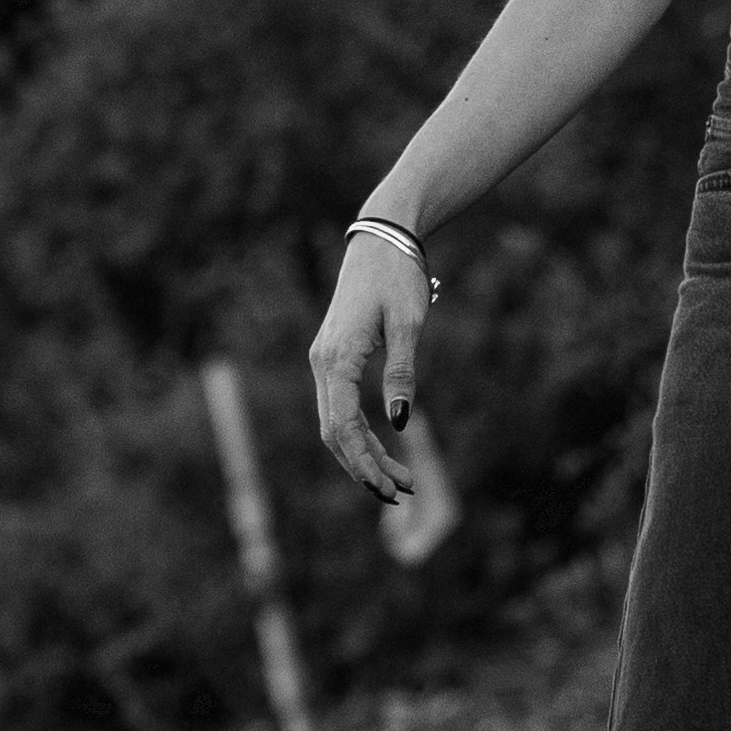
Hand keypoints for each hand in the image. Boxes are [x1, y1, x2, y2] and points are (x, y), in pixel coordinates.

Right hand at [308, 226, 428, 501]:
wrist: (381, 238)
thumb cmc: (397, 276)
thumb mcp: (408, 322)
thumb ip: (401, 372)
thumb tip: (400, 422)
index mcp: (337, 358)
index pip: (344, 426)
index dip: (365, 462)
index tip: (391, 488)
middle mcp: (322, 363)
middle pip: (335, 433)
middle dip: (364, 467)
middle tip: (400, 492)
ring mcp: (323, 361)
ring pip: (334, 423)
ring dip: (362, 454)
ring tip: (397, 479)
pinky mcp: (332, 357)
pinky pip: (338, 407)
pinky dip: (357, 433)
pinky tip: (380, 448)